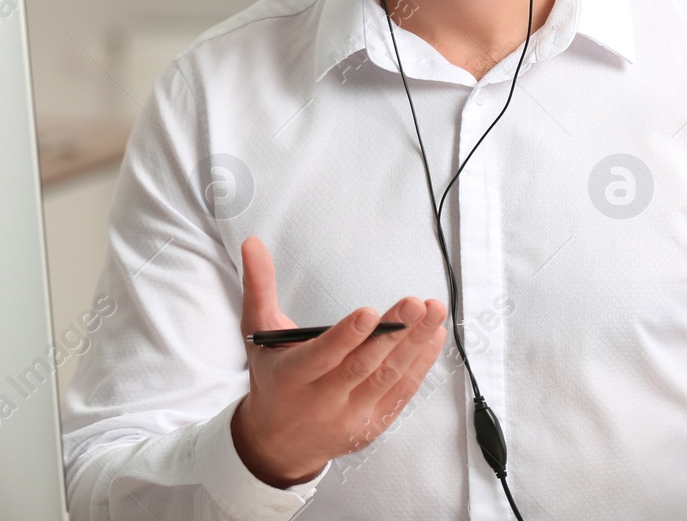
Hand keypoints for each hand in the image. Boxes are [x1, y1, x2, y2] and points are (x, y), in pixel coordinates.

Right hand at [230, 237, 448, 487]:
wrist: (279, 442)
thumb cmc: (272, 379)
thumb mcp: (258, 333)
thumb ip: (258, 287)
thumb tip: (253, 243)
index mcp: (290, 377)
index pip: (320, 357)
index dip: (346, 336)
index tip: (369, 312)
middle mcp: (322, 401)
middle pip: (362, 366)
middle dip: (392, 333)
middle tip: (415, 304)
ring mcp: (350, 416)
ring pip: (388, 378)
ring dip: (414, 344)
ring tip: (433, 312)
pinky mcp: (372, 424)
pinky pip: (401, 393)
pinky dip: (420, 363)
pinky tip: (434, 336)